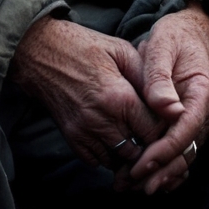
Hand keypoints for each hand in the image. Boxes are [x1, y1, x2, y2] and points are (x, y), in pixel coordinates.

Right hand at [7, 17, 164, 185]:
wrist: (40, 51)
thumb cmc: (83, 46)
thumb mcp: (120, 50)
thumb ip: (147, 77)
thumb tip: (169, 102)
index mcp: (119, 97)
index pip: (154, 132)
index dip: (165, 132)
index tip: (169, 128)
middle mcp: (102, 120)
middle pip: (139, 152)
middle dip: (150, 148)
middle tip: (157, 139)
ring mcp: (85, 131)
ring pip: (119, 161)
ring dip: (130, 156)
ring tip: (138, 143)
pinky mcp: (71, 137)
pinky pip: (97, 161)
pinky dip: (109, 156)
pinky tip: (114, 141)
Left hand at [127, 5, 208, 195]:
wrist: (192, 32)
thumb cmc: (174, 36)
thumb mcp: (162, 45)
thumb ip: (160, 76)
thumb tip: (164, 108)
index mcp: (202, 95)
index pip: (184, 133)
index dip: (162, 152)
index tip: (139, 166)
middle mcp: (208, 114)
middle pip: (186, 154)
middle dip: (159, 172)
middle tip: (128, 185)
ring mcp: (203, 122)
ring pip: (185, 158)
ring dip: (161, 175)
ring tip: (131, 186)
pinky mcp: (194, 126)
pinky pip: (183, 153)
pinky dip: (167, 168)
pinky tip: (149, 180)